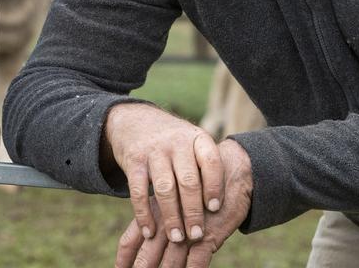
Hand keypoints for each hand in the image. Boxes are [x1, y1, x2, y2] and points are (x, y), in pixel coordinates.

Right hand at [114, 139, 252, 267]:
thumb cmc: (173, 142)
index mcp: (197, 138)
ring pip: (165, 188)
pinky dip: (144, 214)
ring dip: (172, 217)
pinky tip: (150, 231)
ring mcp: (154, 151)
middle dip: (194, 211)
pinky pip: (139, 191)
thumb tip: (224, 207)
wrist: (135, 120)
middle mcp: (177, 142)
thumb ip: (206, 167)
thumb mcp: (193, 143)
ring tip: (177, 238)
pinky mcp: (134, 160)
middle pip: (189, 181)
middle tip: (197, 235)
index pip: (211, 162)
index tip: (215, 208)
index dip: (215, 186)